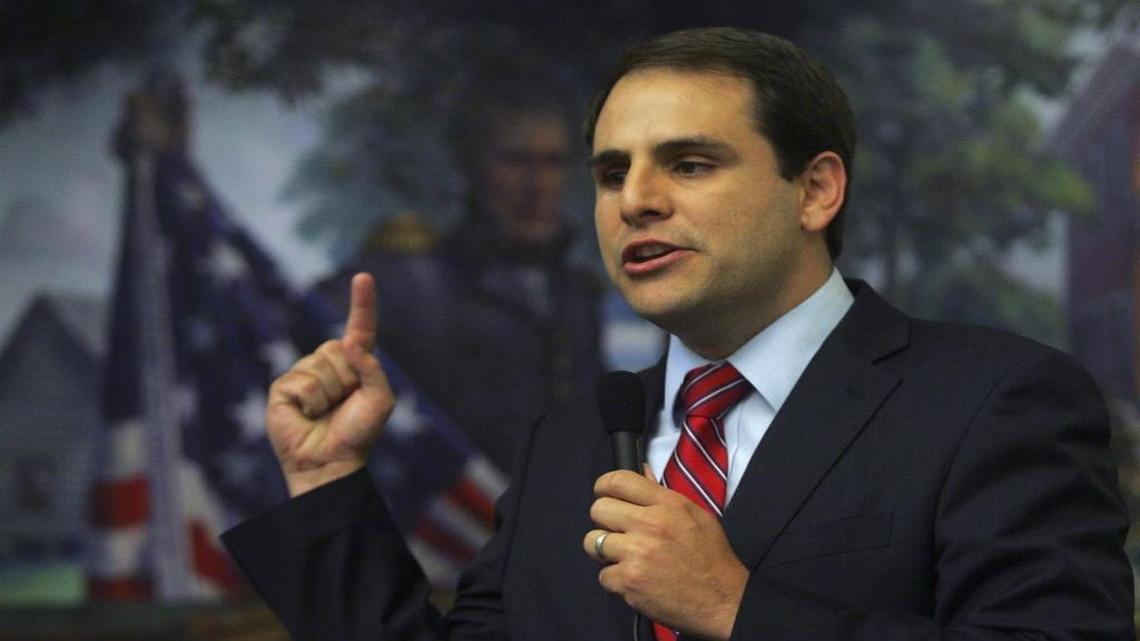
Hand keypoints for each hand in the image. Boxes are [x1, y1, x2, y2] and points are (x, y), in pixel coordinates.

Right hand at [266, 273, 393, 495]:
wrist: (330, 462)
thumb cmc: (357, 433)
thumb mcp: (380, 400)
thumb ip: (372, 368)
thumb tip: (348, 343)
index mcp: (354, 364)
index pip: (358, 328)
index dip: (362, 302)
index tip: (363, 276)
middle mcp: (327, 364)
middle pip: (338, 349)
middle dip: (347, 378)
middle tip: (342, 404)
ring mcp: (303, 374)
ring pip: (321, 366)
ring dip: (328, 394)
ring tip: (323, 413)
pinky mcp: (283, 388)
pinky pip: (303, 382)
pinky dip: (310, 402)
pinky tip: (306, 416)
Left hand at [583, 469, 747, 640]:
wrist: (722, 600)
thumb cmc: (711, 556)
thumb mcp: (695, 514)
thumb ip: (662, 494)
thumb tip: (641, 471)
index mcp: (667, 504)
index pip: (619, 481)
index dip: (604, 486)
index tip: (604, 494)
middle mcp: (649, 525)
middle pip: (598, 510)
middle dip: (605, 520)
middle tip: (618, 531)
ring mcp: (637, 555)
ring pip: (592, 542)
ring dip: (604, 550)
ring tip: (622, 556)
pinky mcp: (629, 582)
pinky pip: (603, 575)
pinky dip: (615, 580)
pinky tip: (634, 579)